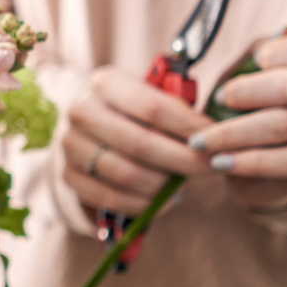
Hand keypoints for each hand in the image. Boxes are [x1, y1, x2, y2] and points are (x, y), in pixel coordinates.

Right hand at [62, 66, 209, 216]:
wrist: (90, 123)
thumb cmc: (134, 108)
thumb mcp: (150, 93)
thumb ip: (176, 105)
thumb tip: (214, 133)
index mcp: (104, 82)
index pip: (154, 108)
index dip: (190, 128)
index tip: (217, 141)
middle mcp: (80, 111)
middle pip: (140, 144)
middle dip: (183, 160)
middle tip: (210, 168)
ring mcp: (70, 144)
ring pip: (125, 174)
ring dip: (163, 185)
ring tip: (185, 185)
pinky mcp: (68, 174)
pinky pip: (110, 198)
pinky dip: (143, 205)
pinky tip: (164, 201)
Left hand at [190, 31, 286, 211]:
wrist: (270, 166)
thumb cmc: (265, 112)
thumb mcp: (267, 80)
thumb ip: (272, 59)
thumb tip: (276, 40)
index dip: (282, 53)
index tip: (259, 59)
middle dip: (247, 90)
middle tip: (218, 98)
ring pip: (280, 124)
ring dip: (230, 132)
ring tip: (199, 141)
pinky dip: (248, 161)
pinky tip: (219, 163)